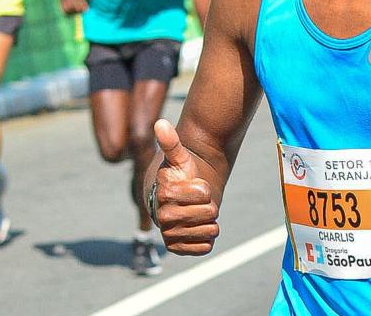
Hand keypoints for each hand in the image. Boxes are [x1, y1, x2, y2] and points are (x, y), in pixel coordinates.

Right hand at [152, 119, 219, 254]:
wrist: (183, 195)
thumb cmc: (184, 173)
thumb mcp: (180, 156)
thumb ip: (170, 142)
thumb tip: (160, 122)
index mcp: (164, 194)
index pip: (203, 193)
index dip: (205, 188)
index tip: (197, 184)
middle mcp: (162, 217)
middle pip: (208, 214)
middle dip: (210, 205)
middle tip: (200, 200)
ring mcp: (170, 234)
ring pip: (208, 231)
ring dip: (210, 222)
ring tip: (199, 213)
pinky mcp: (177, 248)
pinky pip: (204, 248)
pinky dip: (207, 238)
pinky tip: (199, 228)